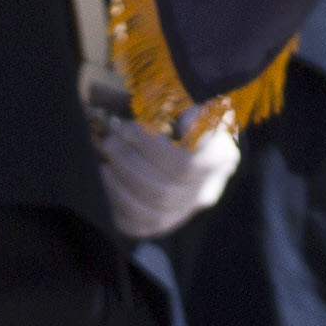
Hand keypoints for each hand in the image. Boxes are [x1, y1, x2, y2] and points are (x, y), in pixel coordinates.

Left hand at [91, 100, 235, 240]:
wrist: (192, 138)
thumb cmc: (186, 112)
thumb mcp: (188, 99)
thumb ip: (179, 101)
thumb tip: (168, 108)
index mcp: (220, 156)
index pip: (187, 163)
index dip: (151, 148)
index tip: (128, 127)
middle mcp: (207, 188)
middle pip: (164, 191)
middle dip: (128, 166)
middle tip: (109, 141)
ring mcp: (187, 210)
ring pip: (152, 213)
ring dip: (120, 188)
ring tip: (105, 163)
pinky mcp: (166, 222)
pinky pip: (139, 226)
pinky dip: (117, 208)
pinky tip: (106, 185)